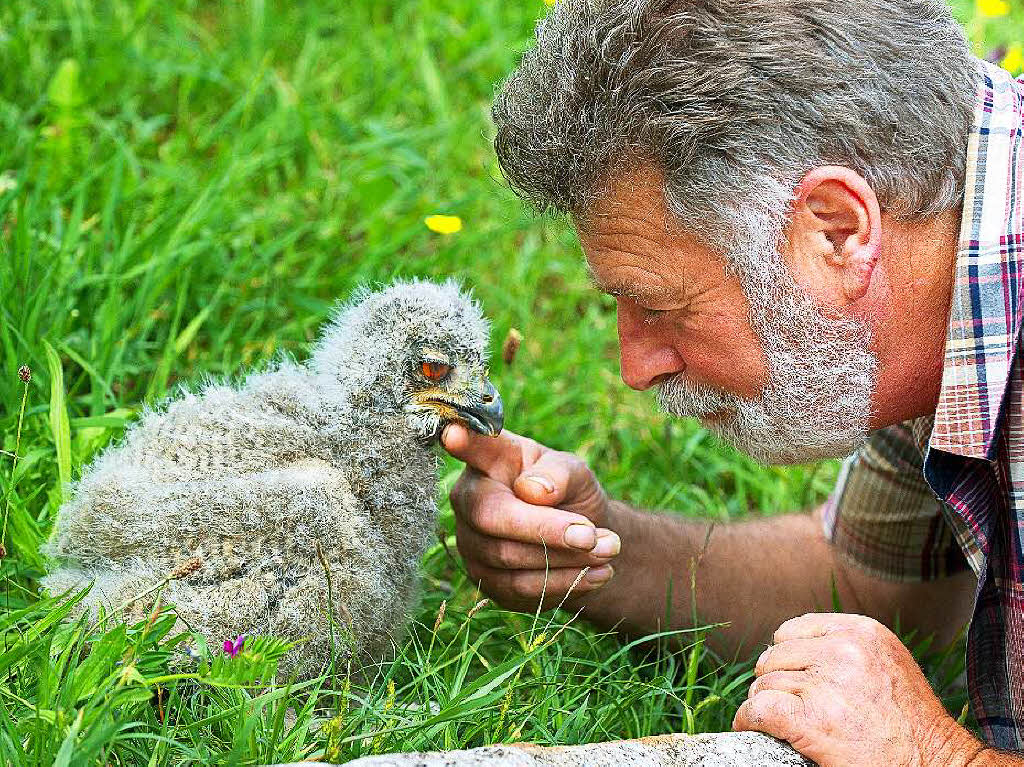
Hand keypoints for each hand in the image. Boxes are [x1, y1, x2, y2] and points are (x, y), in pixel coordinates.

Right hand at [442, 424, 620, 611]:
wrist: (581, 540)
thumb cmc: (569, 493)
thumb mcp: (576, 473)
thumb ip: (559, 474)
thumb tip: (534, 491)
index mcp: (490, 461)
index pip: (475, 448)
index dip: (463, 442)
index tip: (453, 433)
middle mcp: (469, 500)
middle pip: (490, 517)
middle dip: (545, 529)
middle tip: (592, 535)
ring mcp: (471, 543)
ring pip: (509, 557)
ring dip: (566, 558)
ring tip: (609, 549)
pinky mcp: (486, 582)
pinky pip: (521, 588)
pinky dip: (565, 582)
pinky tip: (598, 573)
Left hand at [733, 613, 985, 766]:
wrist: (936, 764)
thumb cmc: (911, 723)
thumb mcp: (885, 663)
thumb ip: (845, 648)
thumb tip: (787, 648)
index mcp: (861, 632)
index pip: (791, 631)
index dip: (786, 658)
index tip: (793, 679)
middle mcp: (844, 652)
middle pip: (774, 658)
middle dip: (776, 683)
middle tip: (790, 706)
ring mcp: (828, 685)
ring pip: (765, 686)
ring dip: (766, 705)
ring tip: (785, 723)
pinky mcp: (814, 720)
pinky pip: (759, 710)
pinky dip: (748, 721)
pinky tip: (751, 728)